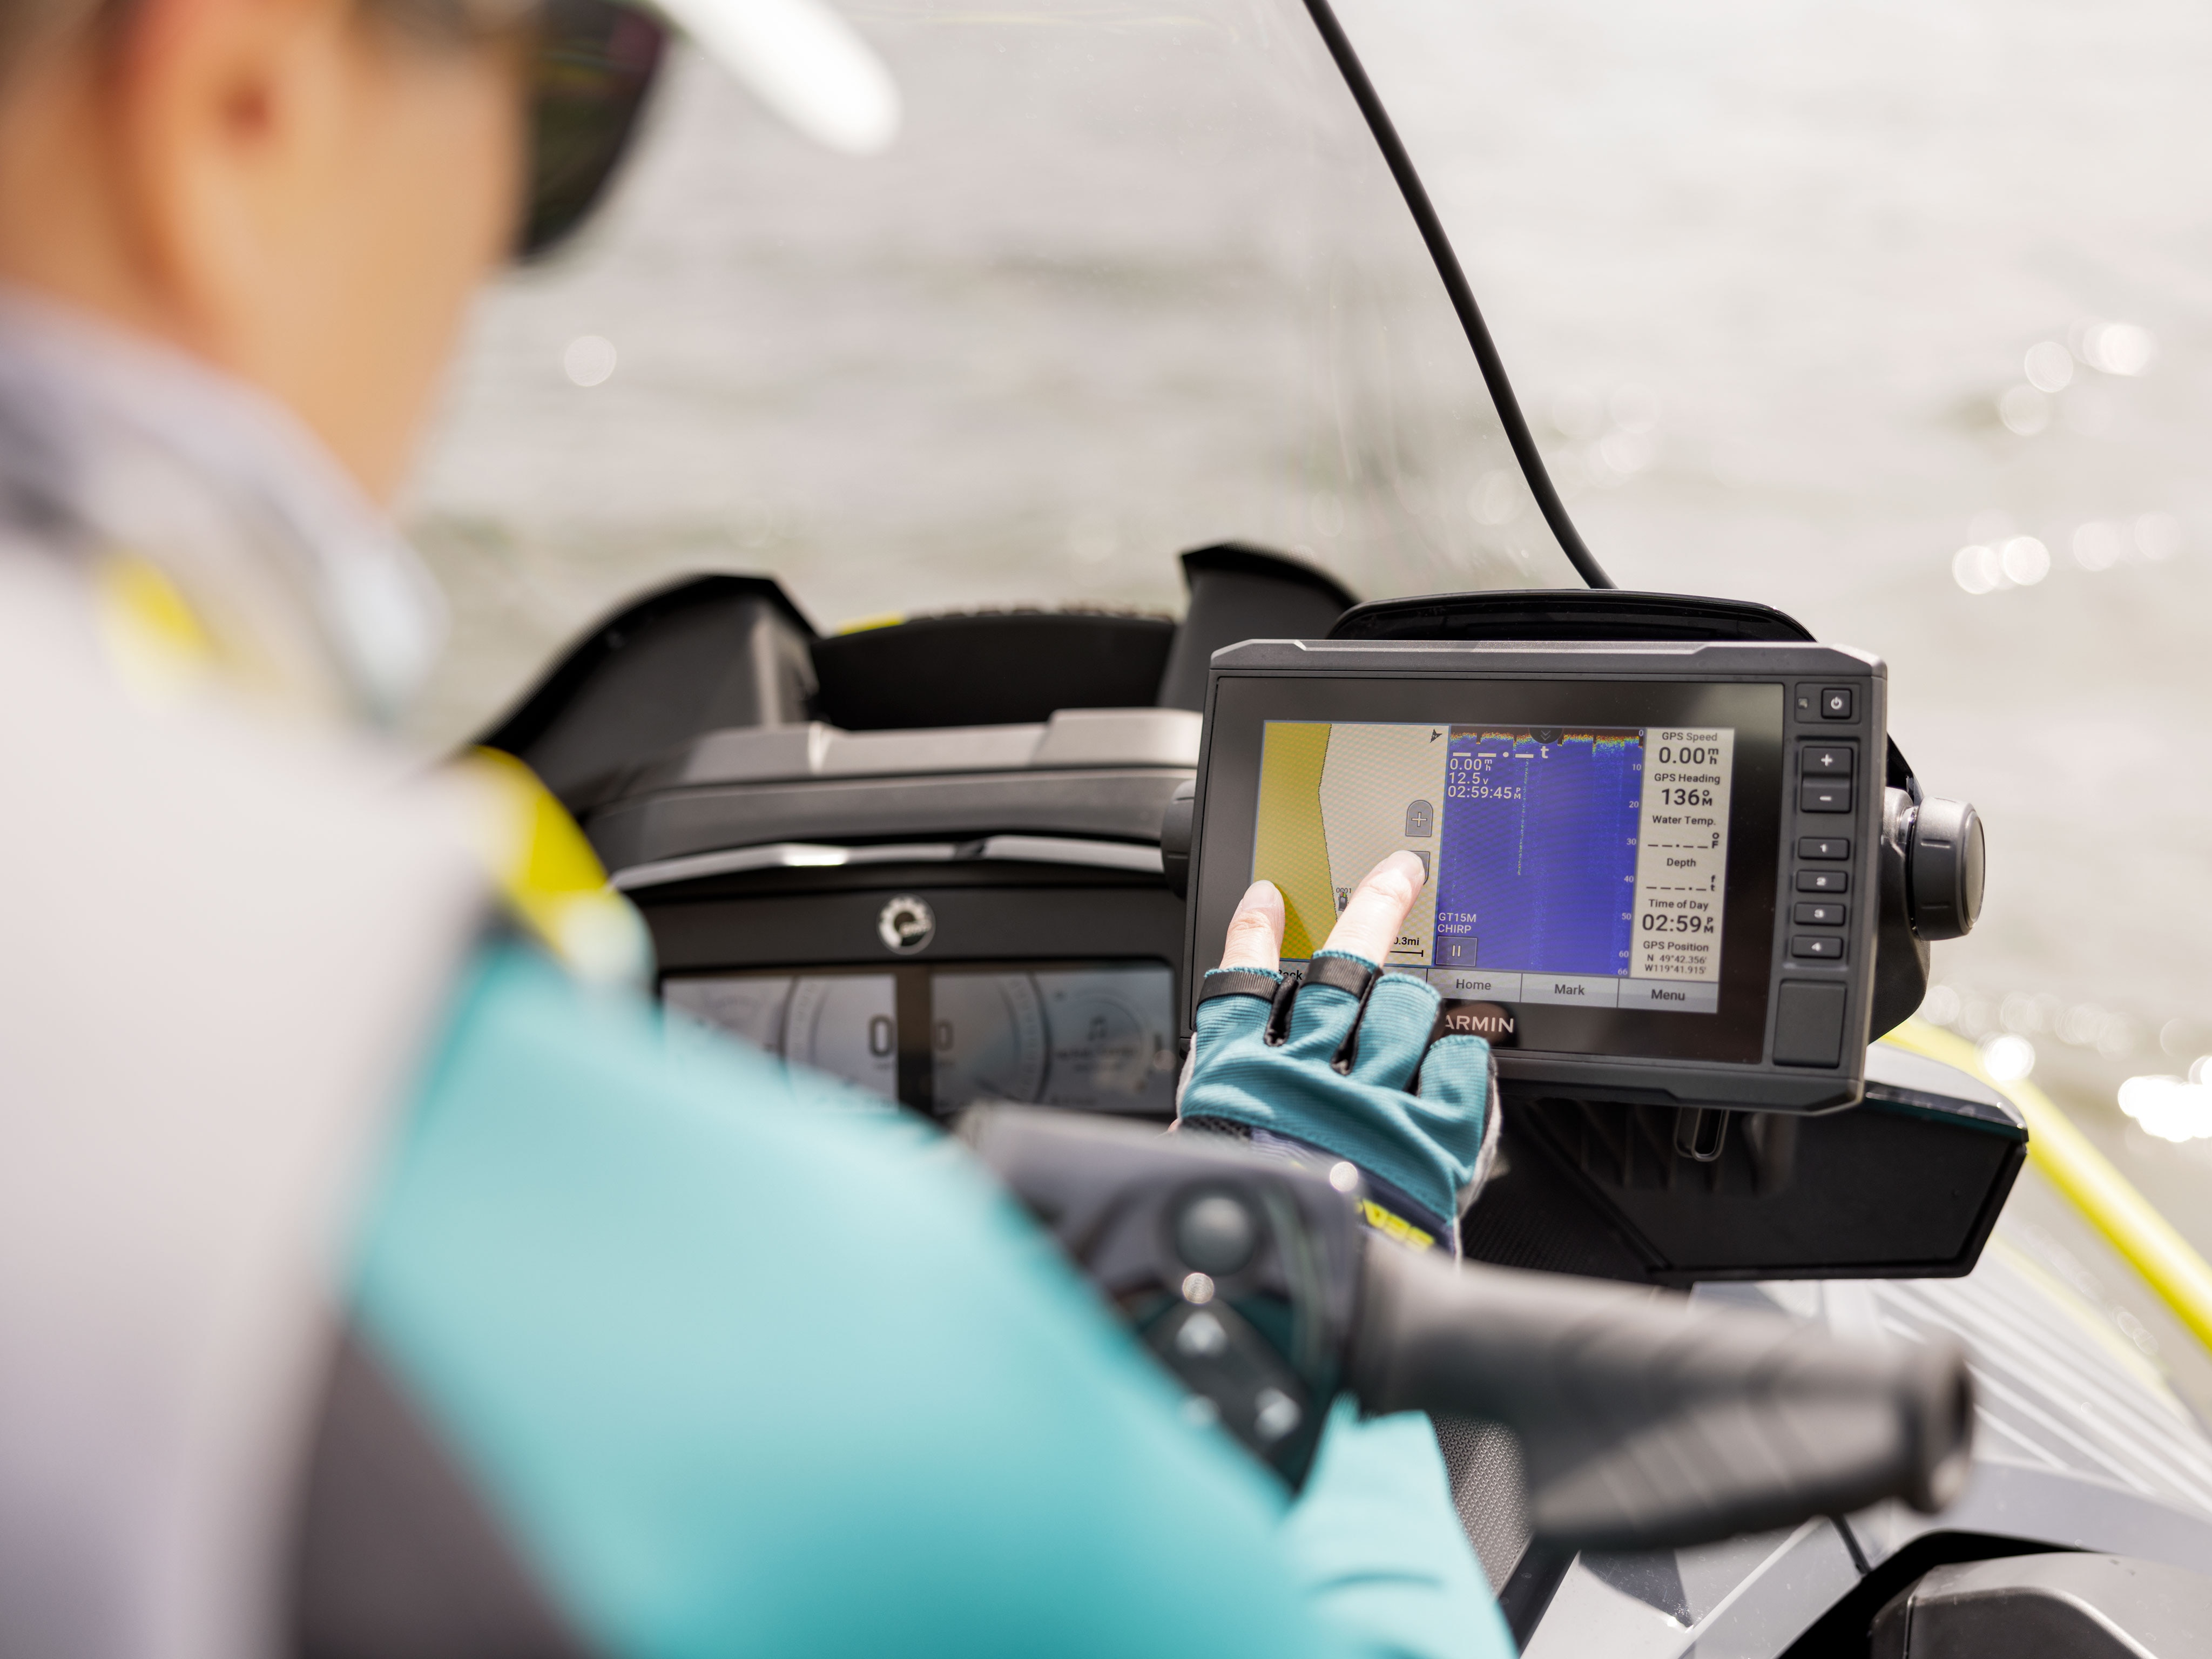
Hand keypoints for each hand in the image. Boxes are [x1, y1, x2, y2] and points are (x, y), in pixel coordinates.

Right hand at [1180, 852, 1497, 1253]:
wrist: (1307, 1321)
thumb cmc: (1252, 1250)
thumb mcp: (1208, 1172)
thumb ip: (1224, 1115)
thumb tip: (1234, 1070)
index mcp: (1236, 1086)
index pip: (1241, 982)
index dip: (1255, 932)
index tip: (1267, 899)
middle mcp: (1305, 1078)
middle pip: (1344, 968)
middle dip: (1374, 907)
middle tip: (1399, 875)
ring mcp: (1373, 1101)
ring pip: (1402, 1006)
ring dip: (1412, 999)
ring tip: (1415, 1006)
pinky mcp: (1432, 1139)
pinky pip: (1459, 1067)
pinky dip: (1459, 1061)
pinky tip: (1453, 1066)